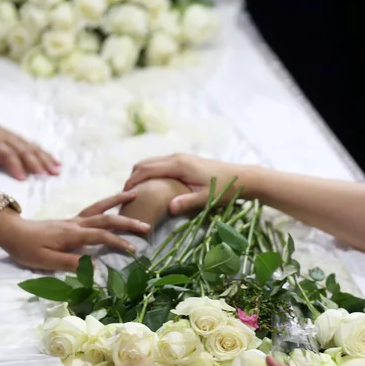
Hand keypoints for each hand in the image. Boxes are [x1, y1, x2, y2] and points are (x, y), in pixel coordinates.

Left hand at [0, 113, 59, 179]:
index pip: (6, 153)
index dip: (15, 165)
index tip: (22, 179)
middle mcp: (6, 139)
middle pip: (24, 150)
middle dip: (36, 163)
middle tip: (46, 176)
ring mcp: (16, 139)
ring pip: (33, 148)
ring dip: (46, 160)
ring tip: (56, 171)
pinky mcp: (23, 140)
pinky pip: (36, 147)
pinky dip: (48, 155)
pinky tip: (58, 163)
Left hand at [0, 191, 150, 270]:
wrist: (10, 231)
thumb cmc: (26, 248)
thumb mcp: (45, 260)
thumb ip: (70, 262)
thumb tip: (94, 266)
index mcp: (72, 234)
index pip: (100, 236)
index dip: (118, 242)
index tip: (133, 249)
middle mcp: (76, 224)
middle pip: (106, 219)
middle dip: (127, 222)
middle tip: (146, 225)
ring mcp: (75, 220)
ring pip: (101, 208)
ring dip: (119, 201)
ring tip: (135, 194)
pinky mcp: (72, 220)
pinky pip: (94, 209)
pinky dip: (108, 204)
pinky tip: (115, 204)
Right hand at [124, 154, 251, 214]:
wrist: (242, 177)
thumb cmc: (224, 188)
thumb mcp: (205, 198)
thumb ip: (187, 202)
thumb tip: (169, 208)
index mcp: (178, 165)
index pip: (146, 170)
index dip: (132, 182)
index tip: (122, 196)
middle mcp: (177, 157)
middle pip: (144, 164)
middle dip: (132, 178)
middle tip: (124, 197)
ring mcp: (181, 157)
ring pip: (151, 162)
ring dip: (140, 175)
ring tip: (135, 193)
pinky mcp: (185, 160)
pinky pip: (160, 164)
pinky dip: (150, 173)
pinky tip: (151, 187)